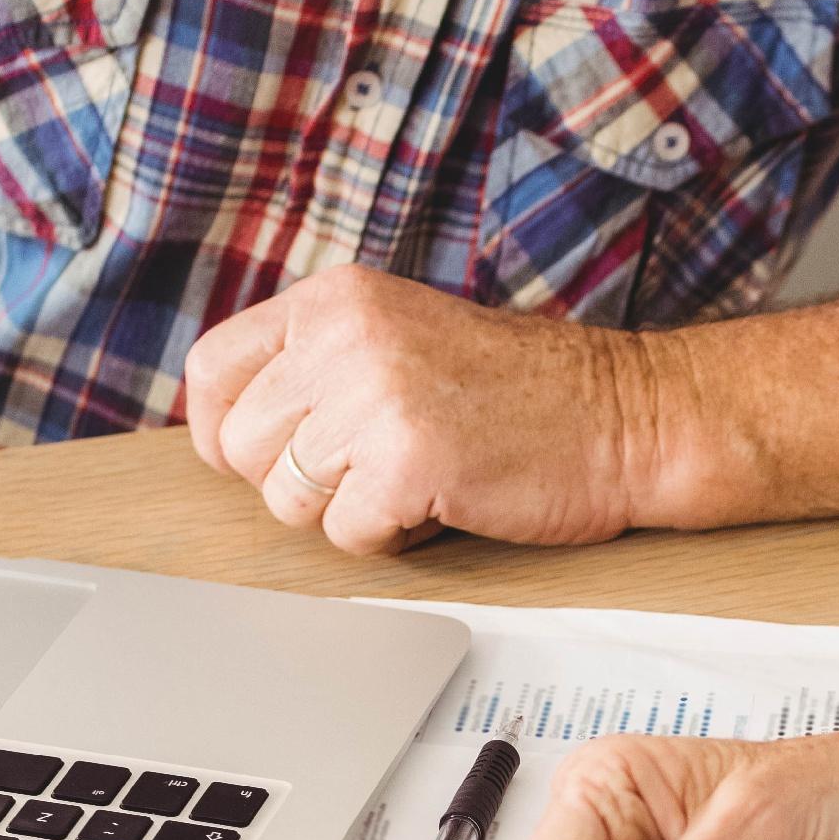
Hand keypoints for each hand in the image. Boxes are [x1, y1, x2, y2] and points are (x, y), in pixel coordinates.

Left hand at [181, 265, 690, 554]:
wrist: (627, 417)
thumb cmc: (522, 394)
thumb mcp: (401, 339)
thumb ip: (319, 364)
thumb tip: (231, 432)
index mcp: (335, 298)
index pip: (212, 370)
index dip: (226, 431)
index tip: (266, 457)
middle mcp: (343, 335)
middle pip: (242, 446)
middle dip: (294, 483)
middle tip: (366, 474)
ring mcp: (373, 396)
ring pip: (287, 499)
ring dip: (345, 513)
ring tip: (410, 482)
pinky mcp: (406, 461)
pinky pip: (347, 536)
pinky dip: (390, 541)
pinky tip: (438, 505)